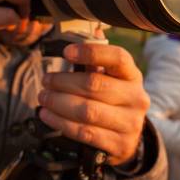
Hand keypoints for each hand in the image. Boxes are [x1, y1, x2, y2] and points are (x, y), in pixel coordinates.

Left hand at [37, 43, 149, 165]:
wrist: (128, 138)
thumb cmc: (113, 101)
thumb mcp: (111, 79)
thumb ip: (96, 60)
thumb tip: (84, 34)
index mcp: (133, 76)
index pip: (118, 58)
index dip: (91, 53)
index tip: (66, 52)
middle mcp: (136, 98)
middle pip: (95, 85)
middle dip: (63, 82)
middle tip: (45, 80)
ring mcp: (130, 123)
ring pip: (87, 111)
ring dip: (58, 103)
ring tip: (43, 98)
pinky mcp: (119, 145)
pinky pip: (84, 133)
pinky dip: (61, 123)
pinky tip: (47, 115)